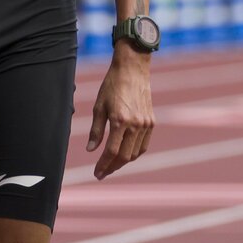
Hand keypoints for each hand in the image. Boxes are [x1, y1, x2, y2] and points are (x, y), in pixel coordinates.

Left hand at [87, 47, 154, 179]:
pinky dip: (135, 153)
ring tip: (112, 165)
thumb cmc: (112, 85)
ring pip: (136, 153)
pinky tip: (125, 155)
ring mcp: (146, 124)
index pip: (111, 152)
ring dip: (123, 162)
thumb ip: (96, 131)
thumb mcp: (99, 106)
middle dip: (112, 167)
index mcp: (120, 121)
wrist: (133, 69)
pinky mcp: (151, 121)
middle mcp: (135, 125)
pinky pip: (144, 144)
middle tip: (102, 173)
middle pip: (125, 157)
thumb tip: (91, 150)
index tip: (97, 173)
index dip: (103, 165)